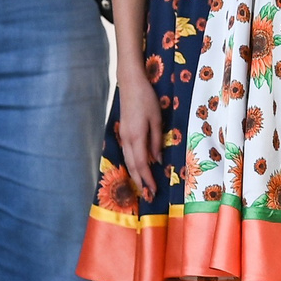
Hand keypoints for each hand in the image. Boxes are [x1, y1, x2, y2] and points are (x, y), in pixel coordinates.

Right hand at [116, 69, 163, 200]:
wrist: (130, 84)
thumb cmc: (147, 99)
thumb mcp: (157, 119)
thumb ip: (157, 141)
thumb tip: (157, 160)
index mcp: (136, 137)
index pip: (141, 165)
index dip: (147, 179)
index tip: (153, 191)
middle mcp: (127, 139)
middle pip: (132, 166)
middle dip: (140, 182)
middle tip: (147, 196)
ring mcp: (123, 135)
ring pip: (128, 161)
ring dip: (134, 175)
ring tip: (142, 187)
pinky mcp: (123, 132)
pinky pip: (127, 153)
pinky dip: (132, 164)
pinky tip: (137, 168)